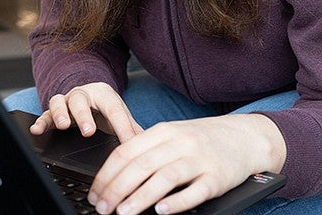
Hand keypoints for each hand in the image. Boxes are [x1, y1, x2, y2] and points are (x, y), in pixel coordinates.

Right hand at [30, 82, 141, 142]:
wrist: (89, 95)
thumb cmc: (105, 109)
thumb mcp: (120, 115)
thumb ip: (132, 129)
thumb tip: (150, 146)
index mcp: (104, 94)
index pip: (114, 108)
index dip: (122, 126)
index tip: (129, 142)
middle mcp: (83, 94)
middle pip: (82, 99)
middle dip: (84, 115)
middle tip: (89, 131)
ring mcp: (66, 101)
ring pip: (60, 101)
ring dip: (60, 113)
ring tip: (63, 126)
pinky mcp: (52, 111)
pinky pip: (44, 113)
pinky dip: (41, 121)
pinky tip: (37, 130)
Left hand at [88, 113, 286, 214]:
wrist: (244, 136)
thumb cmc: (202, 139)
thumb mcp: (173, 135)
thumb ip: (147, 149)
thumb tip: (114, 174)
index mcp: (164, 131)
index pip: (127, 150)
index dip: (107, 173)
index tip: (95, 192)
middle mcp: (180, 142)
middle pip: (142, 165)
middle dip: (117, 188)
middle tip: (102, 208)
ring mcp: (199, 159)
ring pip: (164, 177)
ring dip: (140, 197)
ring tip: (123, 213)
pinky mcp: (217, 177)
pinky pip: (194, 191)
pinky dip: (176, 202)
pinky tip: (161, 212)